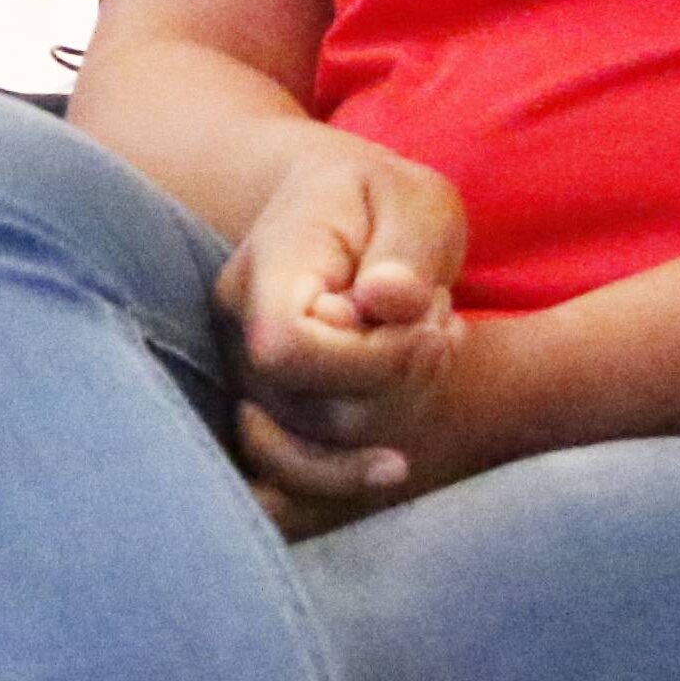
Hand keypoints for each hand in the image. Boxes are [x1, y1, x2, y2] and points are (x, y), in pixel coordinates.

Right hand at [214, 139, 472, 533]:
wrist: (339, 216)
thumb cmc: (383, 202)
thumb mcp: (416, 202)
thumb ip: (408, 249)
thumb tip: (387, 300)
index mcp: (266, 268)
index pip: (288, 346)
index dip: (367, 357)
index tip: (426, 324)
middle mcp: (235, 332)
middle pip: (305, 411)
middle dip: (399, 381)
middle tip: (444, 325)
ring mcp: (246, 381)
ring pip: (308, 450)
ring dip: (392, 414)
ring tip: (429, 351)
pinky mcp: (267, 415)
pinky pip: (290, 478)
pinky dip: (349, 476)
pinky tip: (398, 464)